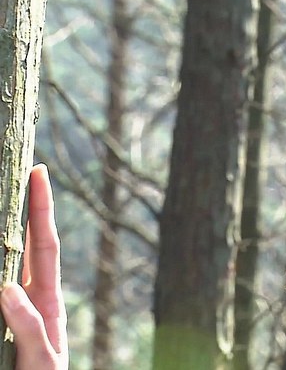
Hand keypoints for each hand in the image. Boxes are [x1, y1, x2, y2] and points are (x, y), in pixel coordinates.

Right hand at [1, 164, 67, 368]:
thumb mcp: (43, 361)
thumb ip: (31, 328)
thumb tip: (7, 288)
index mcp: (48, 300)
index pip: (45, 245)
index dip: (42, 208)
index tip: (39, 172)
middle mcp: (31, 297)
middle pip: (28, 243)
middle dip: (27, 206)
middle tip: (23, 168)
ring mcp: (13, 307)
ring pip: (6, 259)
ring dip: (3, 231)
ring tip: (3, 196)